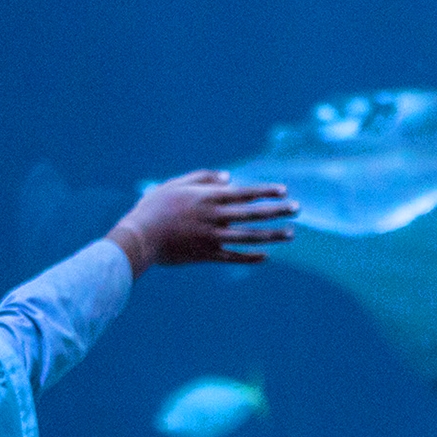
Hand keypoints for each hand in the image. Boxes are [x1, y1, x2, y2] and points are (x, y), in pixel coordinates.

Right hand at [107, 170, 296, 273]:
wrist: (139, 237)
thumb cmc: (154, 207)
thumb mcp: (176, 184)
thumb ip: (203, 178)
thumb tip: (229, 178)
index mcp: (208, 198)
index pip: (244, 193)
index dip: (265, 191)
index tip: (283, 191)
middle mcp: (214, 217)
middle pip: (253, 213)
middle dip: (278, 211)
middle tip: (298, 209)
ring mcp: (212, 238)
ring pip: (249, 236)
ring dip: (272, 235)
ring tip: (291, 234)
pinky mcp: (206, 255)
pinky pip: (234, 257)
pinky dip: (251, 257)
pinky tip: (267, 256)